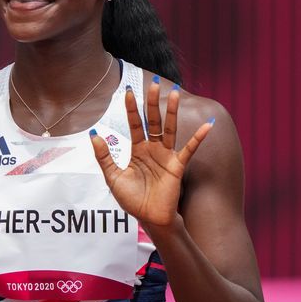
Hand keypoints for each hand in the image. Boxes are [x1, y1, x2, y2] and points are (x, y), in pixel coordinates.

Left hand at [90, 80, 212, 226]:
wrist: (148, 218)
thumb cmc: (132, 199)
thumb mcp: (112, 177)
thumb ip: (104, 156)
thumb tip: (93, 134)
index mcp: (138, 150)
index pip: (135, 124)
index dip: (131, 109)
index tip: (129, 91)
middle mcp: (153, 149)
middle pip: (153, 121)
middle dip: (153, 103)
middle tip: (154, 83)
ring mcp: (166, 156)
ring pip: (169, 129)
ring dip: (172, 112)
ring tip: (176, 93)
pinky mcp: (177, 166)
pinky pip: (189, 149)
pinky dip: (198, 137)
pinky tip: (207, 125)